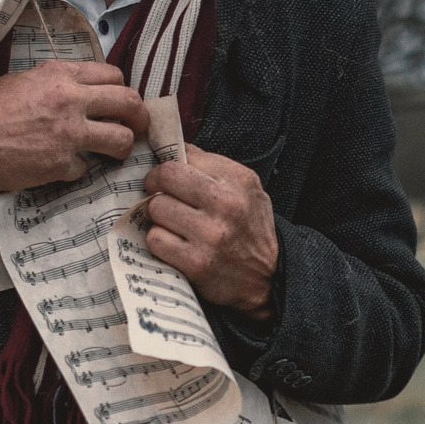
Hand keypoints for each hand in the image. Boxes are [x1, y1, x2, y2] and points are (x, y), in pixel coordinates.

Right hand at [0, 61, 147, 192]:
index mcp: (58, 75)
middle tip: (136, 127)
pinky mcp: (62, 163)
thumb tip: (80, 90)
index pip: (113, 75)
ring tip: (112, 152)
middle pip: (129, 103)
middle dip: (139, 117)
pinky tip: (62, 166)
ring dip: (121, 147)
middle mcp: (69, 100)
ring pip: (122, 139)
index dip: (122, 91)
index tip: (120, 103)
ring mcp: (68, 133)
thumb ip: (55, 82)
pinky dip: (77, 169)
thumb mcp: (21, 81)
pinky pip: (87, 167)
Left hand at [141, 144, 278, 318]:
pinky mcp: (197, 264)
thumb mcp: (247, 187)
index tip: (165, 178)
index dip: (166, 167)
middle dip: (155, 186)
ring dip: (158, 217)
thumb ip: (212, 166)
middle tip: (159, 195)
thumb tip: (172, 147)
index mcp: (237, 181)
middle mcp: (226, 205)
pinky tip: (174, 244)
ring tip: (172, 223)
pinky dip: (160, 242)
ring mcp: (210, 236)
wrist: (269, 276)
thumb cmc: (251, 227)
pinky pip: (156, 240)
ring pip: (156, 209)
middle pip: (165, 178)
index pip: (182, 157)